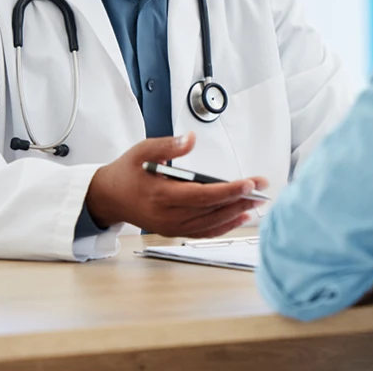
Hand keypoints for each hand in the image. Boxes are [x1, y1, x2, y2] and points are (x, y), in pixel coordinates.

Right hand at [85, 132, 268, 237]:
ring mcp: (171, 226)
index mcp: (160, 195)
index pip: (202, 195)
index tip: (250, 183)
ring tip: (258, 202)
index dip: (229, 191)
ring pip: (211, 224)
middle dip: (240, 200)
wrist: (108, 197)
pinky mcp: (173, 231)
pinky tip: (240, 216)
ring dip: (236, 214)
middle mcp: (167, 215)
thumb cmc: (126, 172)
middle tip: (263, 189)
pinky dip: (224, 226)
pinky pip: (204, 232)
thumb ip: (169, 146)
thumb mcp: (142, 150)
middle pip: (211, 211)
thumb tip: (191, 139)